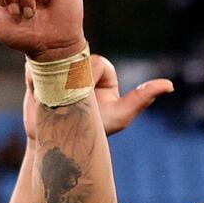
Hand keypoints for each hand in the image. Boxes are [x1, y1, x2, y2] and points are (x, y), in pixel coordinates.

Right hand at [25, 54, 171, 139]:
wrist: (58, 143)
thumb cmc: (93, 131)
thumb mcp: (120, 116)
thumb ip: (141, 98)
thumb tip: (170, 85)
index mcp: (102, 70)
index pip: (96, 63)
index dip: (91, 80)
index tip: (89, 98)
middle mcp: (80, 63)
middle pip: (74, 59)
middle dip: (72, 82)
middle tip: (71, 101)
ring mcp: (57, 64)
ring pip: (53, 61)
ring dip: (54, 83)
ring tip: (56, 100)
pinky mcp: (34, 69)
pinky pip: (34, 68)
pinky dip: (37, 84)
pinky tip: (41, 97)